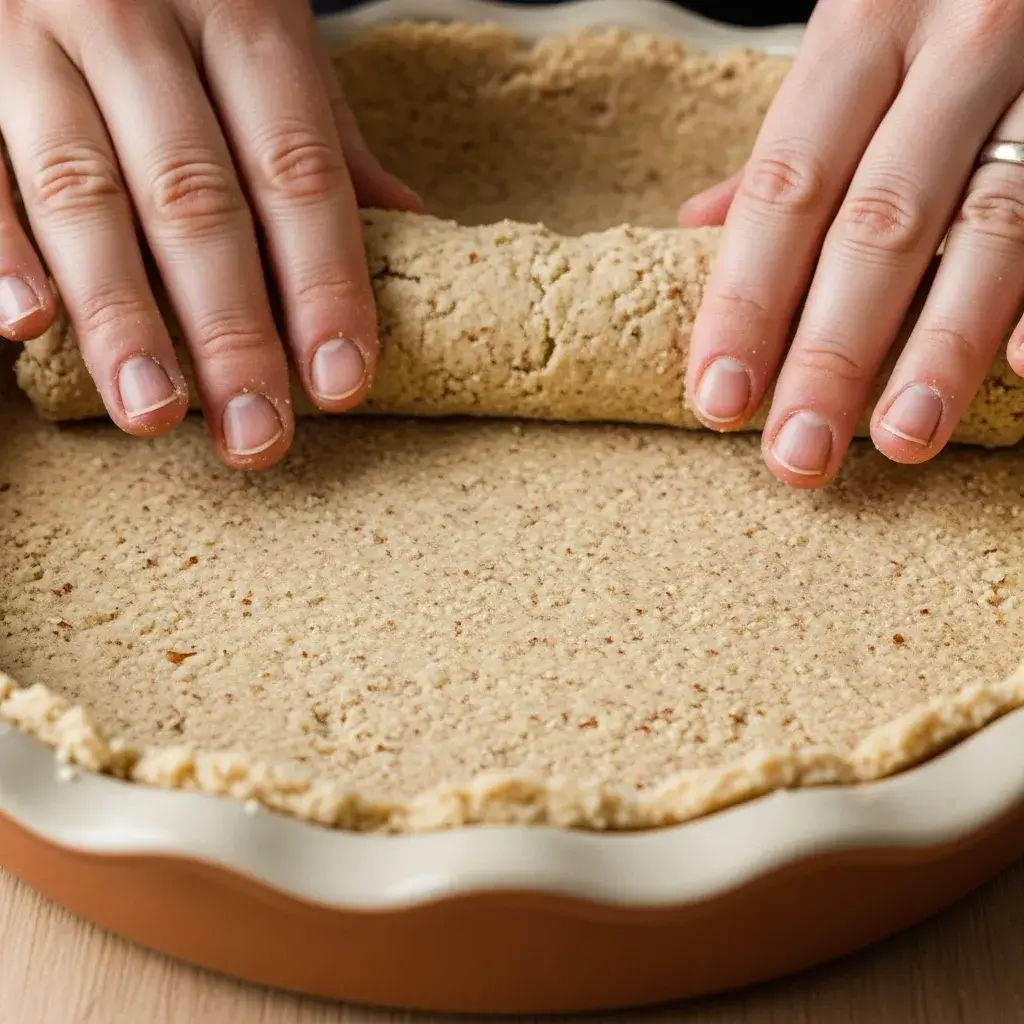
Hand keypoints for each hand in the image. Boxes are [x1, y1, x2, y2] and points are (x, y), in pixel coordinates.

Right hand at [0, 0, 420, 468]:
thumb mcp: (263, 31)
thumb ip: (320, 129)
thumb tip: (408, 222)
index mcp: (238, 10)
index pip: (297, 169)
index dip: (323, 283)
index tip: (340, 381)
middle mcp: (135, 18)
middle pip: (195, 197)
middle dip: (230, 329)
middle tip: (256, 433)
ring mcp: (32, 37)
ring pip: (82, 193)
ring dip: (121, 315)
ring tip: (154, 413)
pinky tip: (26, 325)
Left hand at [681, 0, 1023, 486]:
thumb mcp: (853, 40)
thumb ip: (788, 142)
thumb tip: (697, 228)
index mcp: (861, 30)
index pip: (785, 191)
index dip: (746, 304)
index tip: (717, 401)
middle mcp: (954, 46)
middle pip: (877, 225)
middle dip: (832, 353)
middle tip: (796, 455)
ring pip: (991, 228)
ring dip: (941, 348)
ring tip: (901, 439)